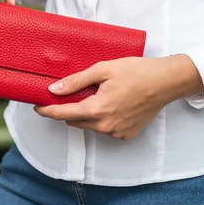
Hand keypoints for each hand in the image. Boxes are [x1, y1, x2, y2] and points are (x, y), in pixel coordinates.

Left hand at [34, 55, 203, 140]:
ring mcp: (116, 132)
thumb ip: (76, 81)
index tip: (37, 106)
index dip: (47, 110)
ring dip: (86, 114)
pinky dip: (102, 119)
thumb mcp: (103, 69)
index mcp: (97, 109)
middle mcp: (105, 125)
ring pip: (90, 125)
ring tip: (96, 95)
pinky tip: (112, 103)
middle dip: (68, 109)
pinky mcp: (126, 135)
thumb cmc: (136, 72)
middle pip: (75, 120)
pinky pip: (105, 129)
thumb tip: (54, 89)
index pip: (62, 114)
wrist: (166, 82)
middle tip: (69, 94)